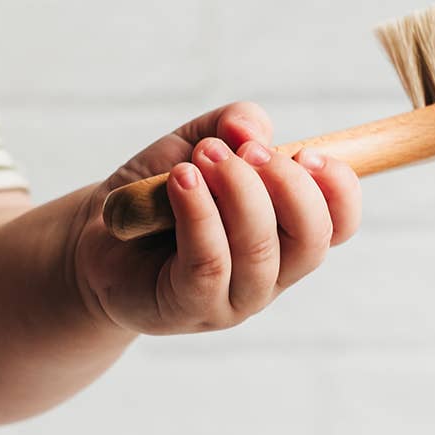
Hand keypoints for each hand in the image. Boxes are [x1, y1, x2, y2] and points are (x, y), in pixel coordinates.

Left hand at [73, 99, 360, 335]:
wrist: (96, 238)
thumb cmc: (159, 195)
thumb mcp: (198, 144)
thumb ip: (232, 125)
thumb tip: (252, 129)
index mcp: (286, 238)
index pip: (339, 226)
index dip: (338, 190)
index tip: (308, 153)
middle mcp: (269, 276)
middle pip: (311, 241)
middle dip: (287, 186)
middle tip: (248, 150)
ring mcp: (232, 300)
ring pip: (259, 250)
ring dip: (238, 192)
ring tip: (204, 156)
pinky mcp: (187, 309)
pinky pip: (208, 263)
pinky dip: (199, 213)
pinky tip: (181, 180)